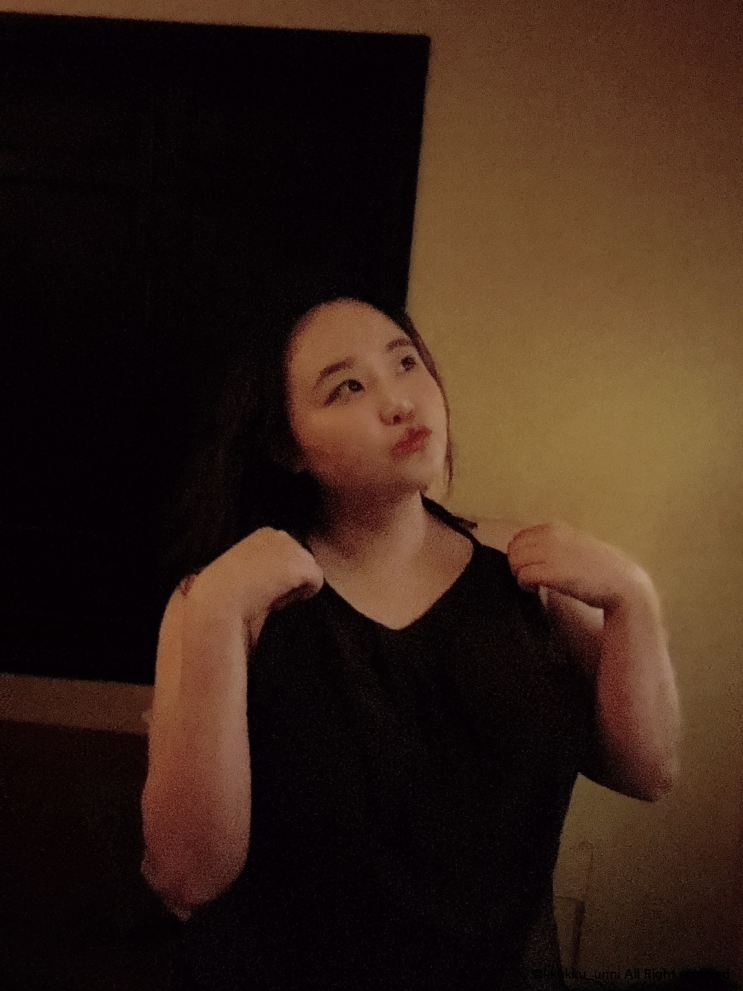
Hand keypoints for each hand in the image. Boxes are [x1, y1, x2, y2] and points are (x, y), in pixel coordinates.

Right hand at [186, 528, 324, 642]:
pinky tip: (279, 598)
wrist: (221, 597)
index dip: (276, 575)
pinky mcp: (304, 566)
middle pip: (300, 561)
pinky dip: (301, 596)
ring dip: (294, 587)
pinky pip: (314, 585)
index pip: (285, 555)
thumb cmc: (221, 591)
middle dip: (289, 578)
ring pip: (307, 574)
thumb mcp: (237, 569)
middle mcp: (281, 535)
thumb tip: (268, 582)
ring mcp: (294, 549)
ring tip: (269, 595)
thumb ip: (256, 566)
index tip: (260, 585)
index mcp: (263, 534)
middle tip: (266, 592)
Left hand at [506, 522, 650, 612]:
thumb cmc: (598, 569)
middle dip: (517, 565)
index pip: (519, 538)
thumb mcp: (573, 546)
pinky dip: (525, 585)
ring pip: (514, 561)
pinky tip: (536, 589)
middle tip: (531, 578)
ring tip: (534, 584)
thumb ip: (552, 544)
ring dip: (519, 575)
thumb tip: (528, 553)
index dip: (522, 555)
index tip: (533, 567)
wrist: (622, 583)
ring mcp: (552, 552)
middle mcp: (551, 536)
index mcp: (555, 528)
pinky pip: (523, 575)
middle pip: (513, 549)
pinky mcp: (552, 571)